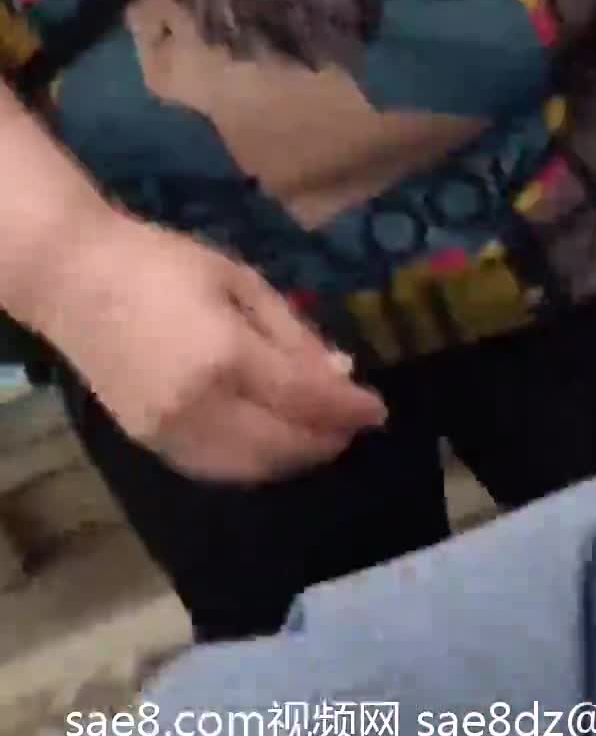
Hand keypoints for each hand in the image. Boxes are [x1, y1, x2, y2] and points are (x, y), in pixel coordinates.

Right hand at [31, 208, 386, 483]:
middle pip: (283, 444)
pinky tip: (275, 444)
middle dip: (328, 439)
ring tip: (322, 435)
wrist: (76, 281)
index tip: (379, 409)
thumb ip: (292, 332)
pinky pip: (216, 470)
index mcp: (225, 355)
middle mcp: (199, 405)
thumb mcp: (240, 280)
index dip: (348, 409)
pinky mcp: (149, 444)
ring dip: (295, 458)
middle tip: (355, 424)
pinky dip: (255, 465)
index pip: (305, 399)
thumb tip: (341, 372)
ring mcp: (170, 432)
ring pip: (252, 468)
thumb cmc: (163, 264)